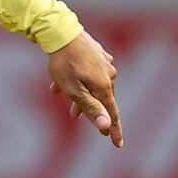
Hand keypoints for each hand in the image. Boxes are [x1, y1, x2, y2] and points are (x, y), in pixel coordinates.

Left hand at [46, 31, 122, 147]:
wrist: (61, 32)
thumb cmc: (65, 63)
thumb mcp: (74, 90)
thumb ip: (90, 108)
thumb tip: (107, 126)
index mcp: (105, 86)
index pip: (112, 114)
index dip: (115, 130)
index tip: (117, 145)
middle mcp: (109, 75)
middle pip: (101, 98)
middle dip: (89, 110)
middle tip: (76, 118)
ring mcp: (104, 63)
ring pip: (93, 84)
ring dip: (79, 95)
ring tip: (64, 100)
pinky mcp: (97, 54)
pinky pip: (88, 72)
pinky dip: (76, 79)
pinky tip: (59, 82)